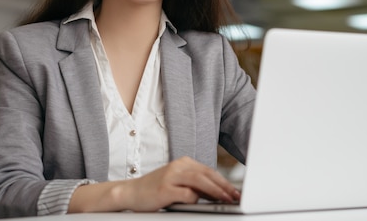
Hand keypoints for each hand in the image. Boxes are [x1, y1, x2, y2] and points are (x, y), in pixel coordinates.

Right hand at [120, 156, 240, 210]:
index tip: (235, 192)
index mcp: (184, 163)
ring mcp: (171, 176)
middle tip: (235, 197)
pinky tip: (198, 204)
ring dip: (216, 191)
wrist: (131, 193)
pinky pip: (186, 194)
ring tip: (226, 200)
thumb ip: (195, 185)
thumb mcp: (178, 183)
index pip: (209, 171)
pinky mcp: (165, 189)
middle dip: (224, 187)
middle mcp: (178, 166)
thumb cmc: (156, 190)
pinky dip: (195, 199)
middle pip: (207, 174)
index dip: (224, 182)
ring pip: (200, 181)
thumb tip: (218, 193)